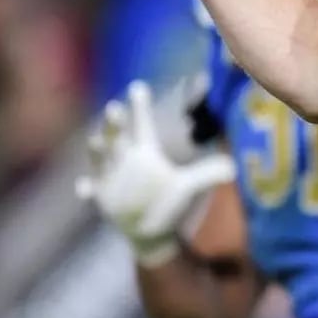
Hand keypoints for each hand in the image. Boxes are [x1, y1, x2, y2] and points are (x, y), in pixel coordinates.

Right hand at [76, 80, 235, 264]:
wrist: (150, 231)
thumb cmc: (167, 201)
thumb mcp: (187, 187)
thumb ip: (207, 174)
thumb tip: (234, 168)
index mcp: (144, 152)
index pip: (143, 125)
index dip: (140, 107)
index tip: (139, 86)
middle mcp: (125, 159)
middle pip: (118, 136)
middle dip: (115, 123)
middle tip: (115, 107)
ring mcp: (110, 176)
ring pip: (101, 158)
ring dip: (97, 149)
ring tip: (97, 140)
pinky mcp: (102, 196)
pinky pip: (91, 190)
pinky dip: (86, 189)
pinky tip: (83, 188)